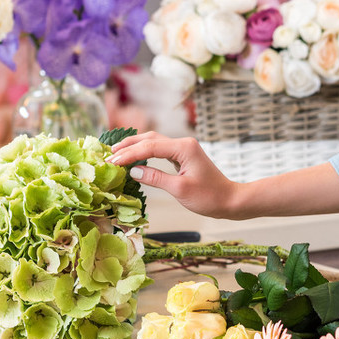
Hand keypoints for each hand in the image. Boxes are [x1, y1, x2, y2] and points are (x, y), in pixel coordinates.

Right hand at [107, 131, 244, 219]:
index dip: (128, 154)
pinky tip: (133, 158)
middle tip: (108, 155)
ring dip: (134, 147)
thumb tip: (133, 171)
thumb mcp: (180, 189)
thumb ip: (155, 178)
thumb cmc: (209, 197)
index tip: (111, 162)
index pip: (150, 147)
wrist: (230, 200)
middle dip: (128, 145)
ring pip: (154, 142)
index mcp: (184, 148)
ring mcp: (183, 149)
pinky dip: (144, 153)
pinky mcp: (183, 157)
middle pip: (150, 138)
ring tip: (115, 154)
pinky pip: (159, 150)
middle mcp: (183, 143)